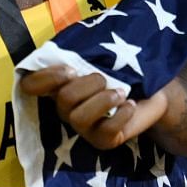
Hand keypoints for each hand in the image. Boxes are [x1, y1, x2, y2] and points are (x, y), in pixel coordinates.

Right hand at [20, 65, 167, 150]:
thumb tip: (70, 46)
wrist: (155, 91)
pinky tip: (130, 105)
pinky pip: (105, 130)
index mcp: (60, 85)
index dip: (45, 78)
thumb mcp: (103, 56)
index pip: (30, 85)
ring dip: (103, 100)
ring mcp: (84, 127)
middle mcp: (66, 108)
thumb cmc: (124, 71)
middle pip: (62, 100)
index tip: (71, 70)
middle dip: (89, 84)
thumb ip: (83, 52)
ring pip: (79, 118)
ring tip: (121, 93)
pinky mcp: (103, 140)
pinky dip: (122, 114)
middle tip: (105, 79)